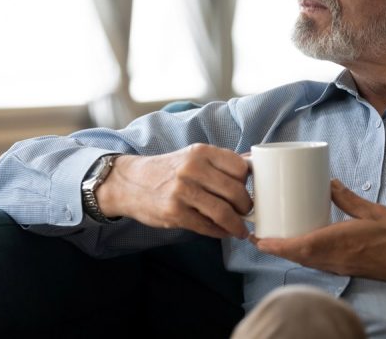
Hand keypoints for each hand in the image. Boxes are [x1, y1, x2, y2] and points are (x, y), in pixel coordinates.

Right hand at [95, 144, 251, 238]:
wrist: (129, 183)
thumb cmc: (169, 170)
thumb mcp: (193, 156)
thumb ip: (221, 162)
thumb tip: (255, 165)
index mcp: (201, 152)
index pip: (240, 167)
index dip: (249, 182)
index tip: (249, 190)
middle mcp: (192, 169)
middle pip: (235, 191)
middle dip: (246, 206)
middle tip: (247, 213)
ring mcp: (182, 191)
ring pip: (223, 212)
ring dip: (237, 225)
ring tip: (240, 229)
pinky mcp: (174, 212)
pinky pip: (206, 226)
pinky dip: (219, 232)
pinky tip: (223, 232)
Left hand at [253, 179, 385, 289]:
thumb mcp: (374, 211)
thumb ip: (349, 198)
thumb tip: (328, 182)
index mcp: (341, 242)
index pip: (302, 246)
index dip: (277, 245)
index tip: (259, 239)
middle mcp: (336, 258)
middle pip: (297, 256)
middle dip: (275, 248)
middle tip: (257, 235)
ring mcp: (340, 266)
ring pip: (305, 262)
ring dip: (287, 253)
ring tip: (273, 239)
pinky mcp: (345, 269)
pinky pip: (317, 264)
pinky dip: (302, 255)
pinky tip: (300, 245)